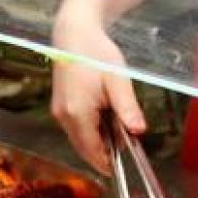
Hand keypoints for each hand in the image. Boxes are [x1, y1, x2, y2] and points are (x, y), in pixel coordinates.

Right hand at [50, 12, 144, 174]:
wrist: (74, 33)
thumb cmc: (95, 53)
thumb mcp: (117, 80)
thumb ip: (127, 108)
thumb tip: (139, 132)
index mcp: (77, 114)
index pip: (93, 152)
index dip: (108, 161)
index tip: (123, 164)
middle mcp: (63, 116)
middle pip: (85, 148)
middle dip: (105, 151)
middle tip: (126, 143)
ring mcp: (58, 111)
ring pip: (79, 139)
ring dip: (97, 140)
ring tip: (117, 126)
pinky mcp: (59, 105)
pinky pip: (75, 127)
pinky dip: (89, 130)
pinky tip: (103, 116)